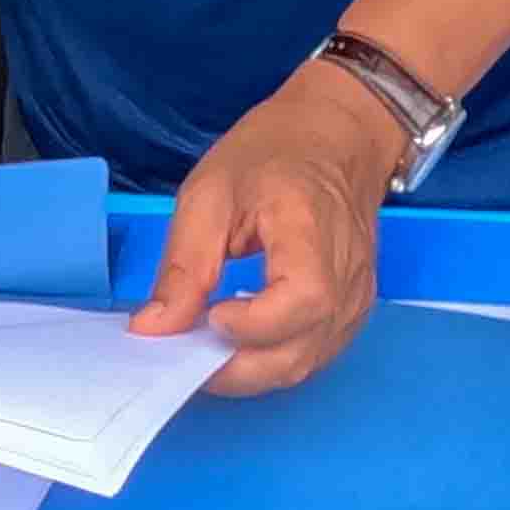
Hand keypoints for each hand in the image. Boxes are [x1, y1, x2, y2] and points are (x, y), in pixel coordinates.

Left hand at [133, 58, 406, 395]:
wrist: (338, 136)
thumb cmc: (273, 152)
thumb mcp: (210, 192)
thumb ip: (184, 265)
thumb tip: (153, 329)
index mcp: (313, 229)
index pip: (303, 300)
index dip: (253, 326)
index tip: (208, 317)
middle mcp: (347, 274)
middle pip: (301, 350)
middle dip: (235, 369)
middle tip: (183, 352)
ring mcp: (357, 297)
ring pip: (304, 364)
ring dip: (249, 372)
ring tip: (204, 349)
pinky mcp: (353, 310)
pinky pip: (312, 354)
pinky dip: (270, 362)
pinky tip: (237, 343)